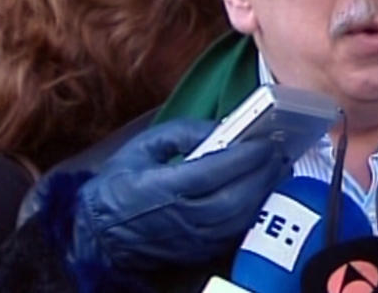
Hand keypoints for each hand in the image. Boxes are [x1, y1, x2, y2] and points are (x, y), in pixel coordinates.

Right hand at [72, 118, 291, 270]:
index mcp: (163, 188)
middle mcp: (182, 217)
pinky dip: (255, 210)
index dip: (244, 156)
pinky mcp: (201, 250)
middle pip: (235, 198)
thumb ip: (183, 132)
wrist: (99, 235)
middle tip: (278, 153)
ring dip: (264, 192)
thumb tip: (221, 128)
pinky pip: (237, 230)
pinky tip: (262, 192)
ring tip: (276, 169)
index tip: (264, 141)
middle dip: (262, 174)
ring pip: (241, 217)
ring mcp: (194, 238)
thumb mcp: (144, 147)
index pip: (213, 172)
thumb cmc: (119, 186)